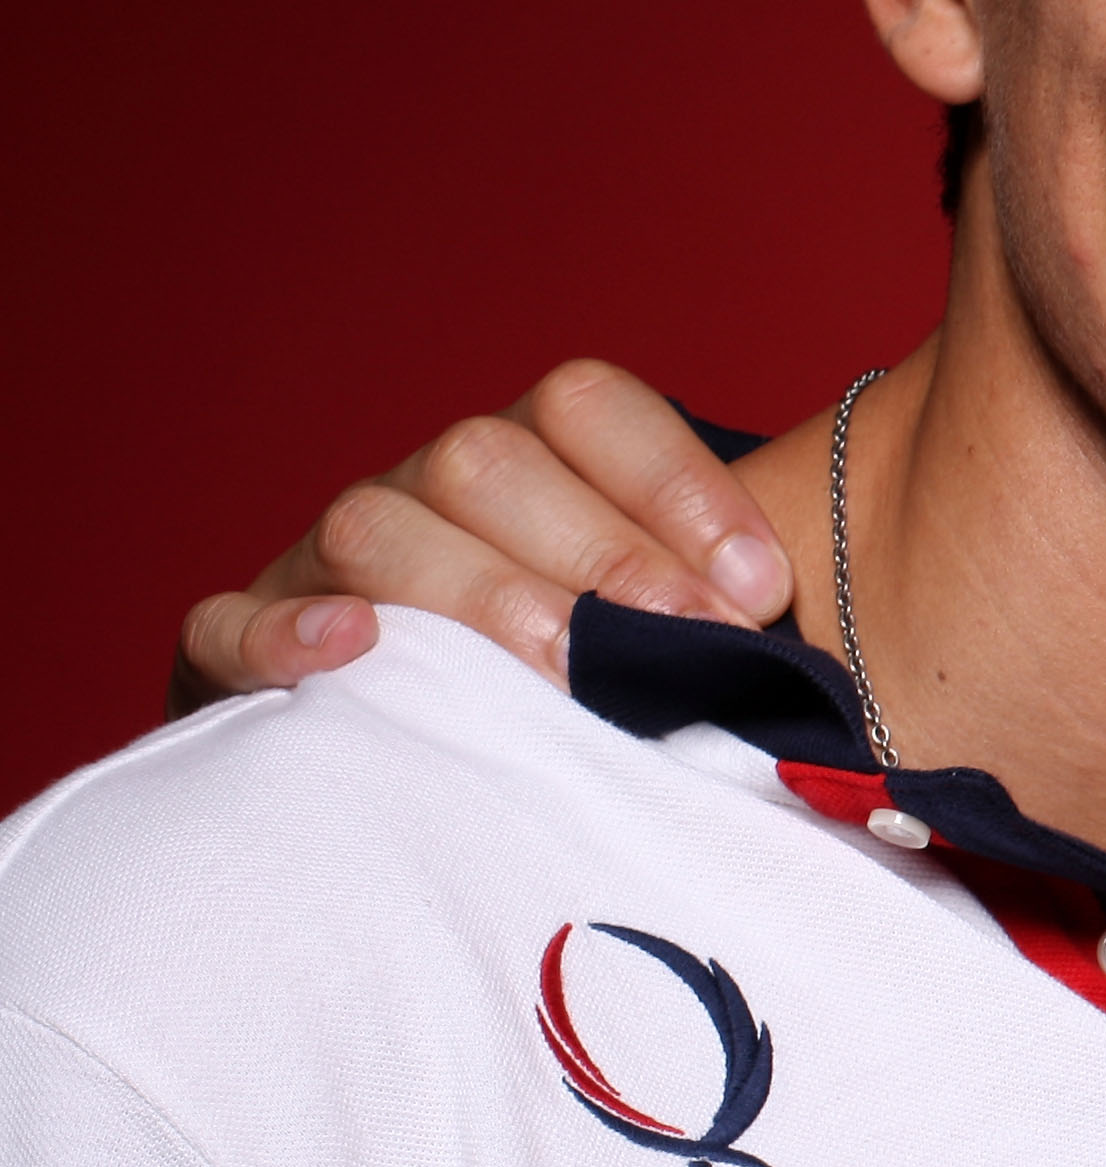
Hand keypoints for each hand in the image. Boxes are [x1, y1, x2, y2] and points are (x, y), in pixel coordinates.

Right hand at [178, 358, 780, 704]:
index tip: (762, 589)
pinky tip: (353, 656)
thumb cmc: (582, 688)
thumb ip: (719, 614)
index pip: (589, 408)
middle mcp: (424, 493)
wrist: (421, 758)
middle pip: (486, 461)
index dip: (678, 485)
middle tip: (694, 643)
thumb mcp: (658, 634)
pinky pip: (228, 620)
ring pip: (374, 526)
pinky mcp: (241, 646)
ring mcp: (325, 564)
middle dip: (604, 553)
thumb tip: (816, 646)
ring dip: (480, 594)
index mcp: (529, 463)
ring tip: (565, 668)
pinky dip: (280, 635)